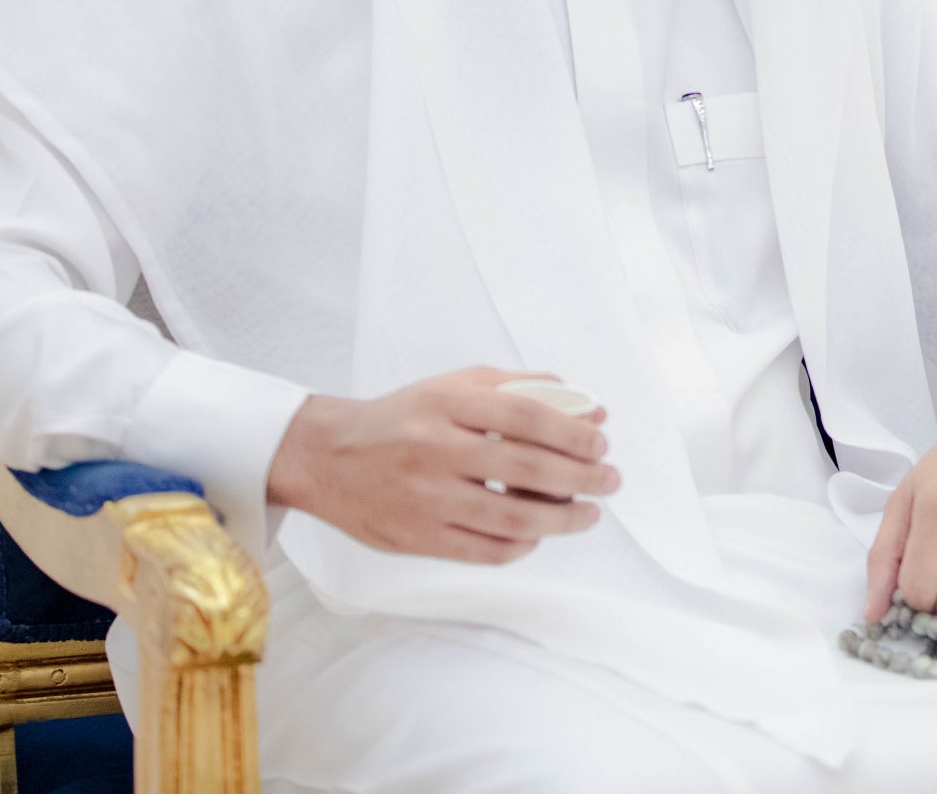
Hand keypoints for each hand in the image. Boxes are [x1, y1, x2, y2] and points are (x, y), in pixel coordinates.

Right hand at [267, 367, 617, 564]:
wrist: (326, 458)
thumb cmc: (405, 418)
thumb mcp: (456, 386)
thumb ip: (521, 388)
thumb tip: (587, 405)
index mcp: (447, 405)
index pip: (526, 416)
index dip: (573, 432)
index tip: (601, 442)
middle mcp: (435, 451)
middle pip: (526, 468)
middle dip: (581, 478)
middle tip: (610, 480)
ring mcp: (426, 499)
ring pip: (511, 517)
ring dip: (562, 520)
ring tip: (589, 515)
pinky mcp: (417, 538)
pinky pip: (484, 550)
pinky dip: (521, 545)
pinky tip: (539, 535)